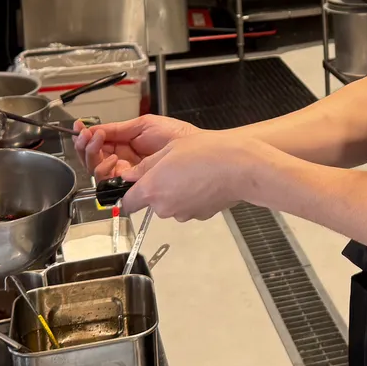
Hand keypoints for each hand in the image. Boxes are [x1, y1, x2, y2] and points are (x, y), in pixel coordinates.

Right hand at [75, 115, 199, 178]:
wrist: (189, 146)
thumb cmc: (174, 134)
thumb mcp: (142, 125)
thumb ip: (117, 129)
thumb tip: (95, 129)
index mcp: (124, 145)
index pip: (98, 144)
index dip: (86, 137)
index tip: (80, 128)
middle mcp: (122, 161)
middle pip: (93, 159)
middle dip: (85, 146)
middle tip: (86, 136)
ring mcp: (126, 173)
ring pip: (97, 171)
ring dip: (92, 155)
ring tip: (99, 142)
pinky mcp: (131, 184)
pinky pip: (108, 181)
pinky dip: (104, 168)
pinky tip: (112, 158)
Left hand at [120, 133, 270, 220]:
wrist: (239, 166)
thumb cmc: (208, 153)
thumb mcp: (169, 149)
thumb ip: (146, 166)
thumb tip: (131, 175)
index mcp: (152, 189)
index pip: (126, 203)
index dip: (128, 194)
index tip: (132, 187)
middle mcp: (164, 207)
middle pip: (150, 203)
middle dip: (157, 188)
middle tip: (171, 168)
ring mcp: (183, 213)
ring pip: (170, 205)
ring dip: (175, 192)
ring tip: (191, 172)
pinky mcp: (198, 215)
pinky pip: (187, 207)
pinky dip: (191, 196)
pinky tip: (202, 181)